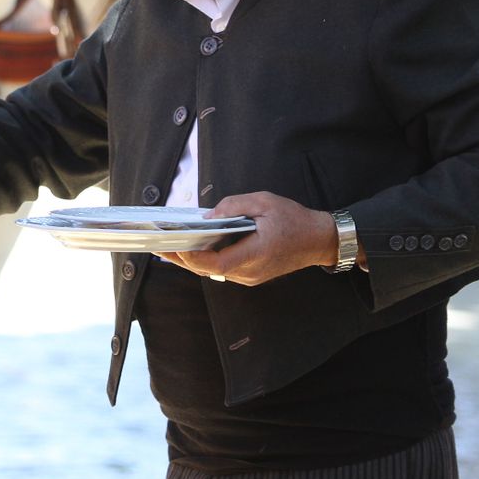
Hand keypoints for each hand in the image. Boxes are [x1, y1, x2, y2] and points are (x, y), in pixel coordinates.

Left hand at [157, 192, 336, 286]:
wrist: (318, 240)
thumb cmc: (294, 220)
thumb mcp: (264, 202)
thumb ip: (234, 206)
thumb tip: (209, 216)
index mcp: (254, 254)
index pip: (215, 263)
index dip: (191, 257)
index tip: (173, 247)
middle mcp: (249, 272)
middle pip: (208, 269)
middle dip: (183, 258)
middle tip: (159, 248)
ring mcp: (250, 277)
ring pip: (214, 271)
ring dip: (194, 259)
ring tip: (171, 246)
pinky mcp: (251, 275)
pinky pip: (223, 268)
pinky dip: (208, 259)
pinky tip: (196, 247)